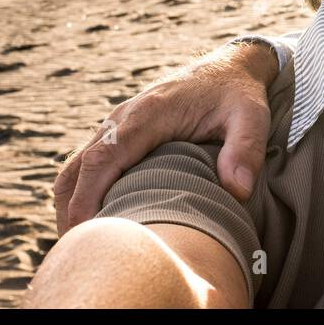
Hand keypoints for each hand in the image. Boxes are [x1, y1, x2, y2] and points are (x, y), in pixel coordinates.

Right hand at [53, 40, 277, 234]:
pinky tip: (97, 224)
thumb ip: (246, 150)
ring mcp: (116, 125)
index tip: (89, 235)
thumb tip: (236, 191)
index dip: (89, 198)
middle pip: (77, 168)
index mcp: (148, 114)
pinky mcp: (118, 134)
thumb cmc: (238, 95)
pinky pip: (86, 165)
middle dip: (72, 213)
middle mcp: (122, 118)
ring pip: (74, 168)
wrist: (228, 69)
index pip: (103, 158)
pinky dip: (80, 195)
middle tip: (82, 256)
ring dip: (71, 206)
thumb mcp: (252, 117)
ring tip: (84, 247)